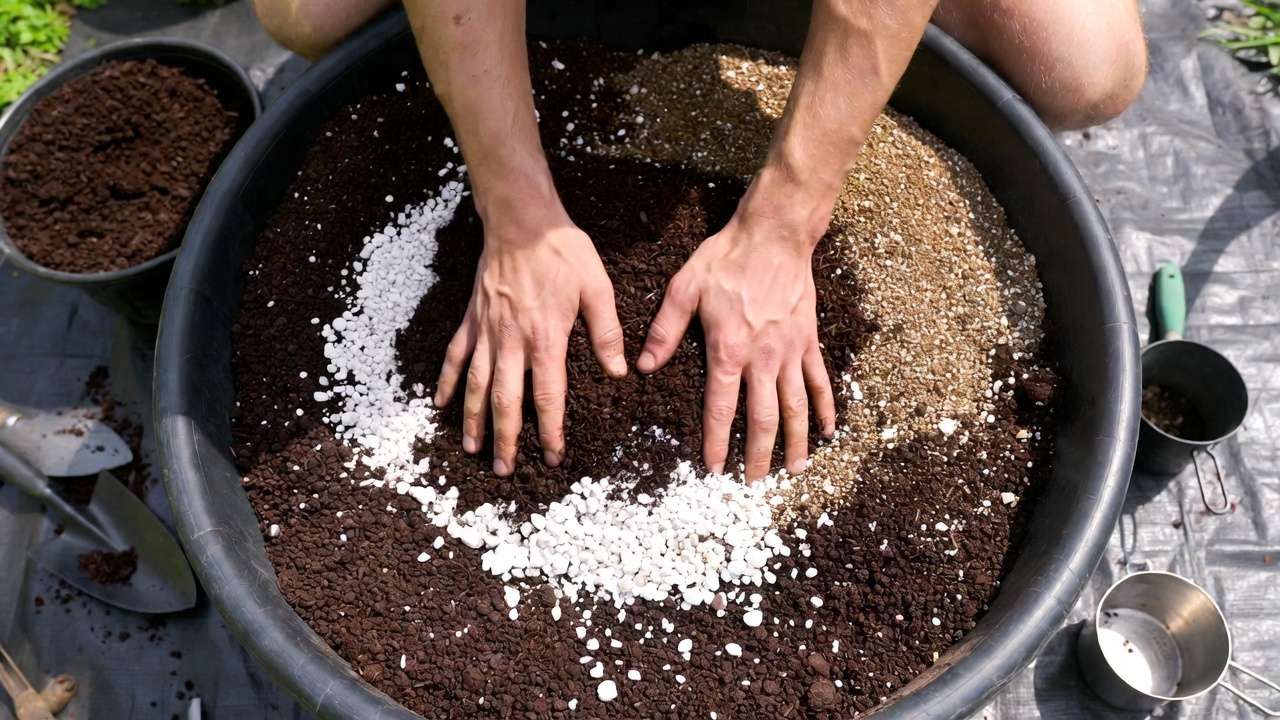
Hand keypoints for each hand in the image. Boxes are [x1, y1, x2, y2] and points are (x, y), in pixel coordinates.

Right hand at [434, 207, 625, 475]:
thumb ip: (606, 331)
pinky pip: (455, 355)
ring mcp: (487, 331)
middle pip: (505, 401)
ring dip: (473, 421)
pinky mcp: (471, 318)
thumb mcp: (597, 287)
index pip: (547, 396)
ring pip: (475, 385)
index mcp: (545, 338)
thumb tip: (617, 371)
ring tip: (473, 450)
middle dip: (506, 439)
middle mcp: (511, 341)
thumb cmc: (562, 251)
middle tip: (504, 470)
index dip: (550, 430)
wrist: (521, 220)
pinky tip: (440, 404)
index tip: (553, 456)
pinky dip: (446, 381)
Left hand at [636, 192, 835, 480]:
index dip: (718, 442)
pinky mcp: (809, 340)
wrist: (776, 234)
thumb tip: (646, 366)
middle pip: (763, 418)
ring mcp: (791, 351)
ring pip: (796, 407)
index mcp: (728, 349)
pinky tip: (827, 432)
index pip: (722, 408)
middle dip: (759, 455)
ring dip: (795, 442)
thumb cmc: (726, 258)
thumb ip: (665, 330)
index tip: (714, 469)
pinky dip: (825, 408)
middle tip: (754, 483)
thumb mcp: (684, 288)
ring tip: (794, 470)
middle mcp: (763, 357)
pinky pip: (820, 381)